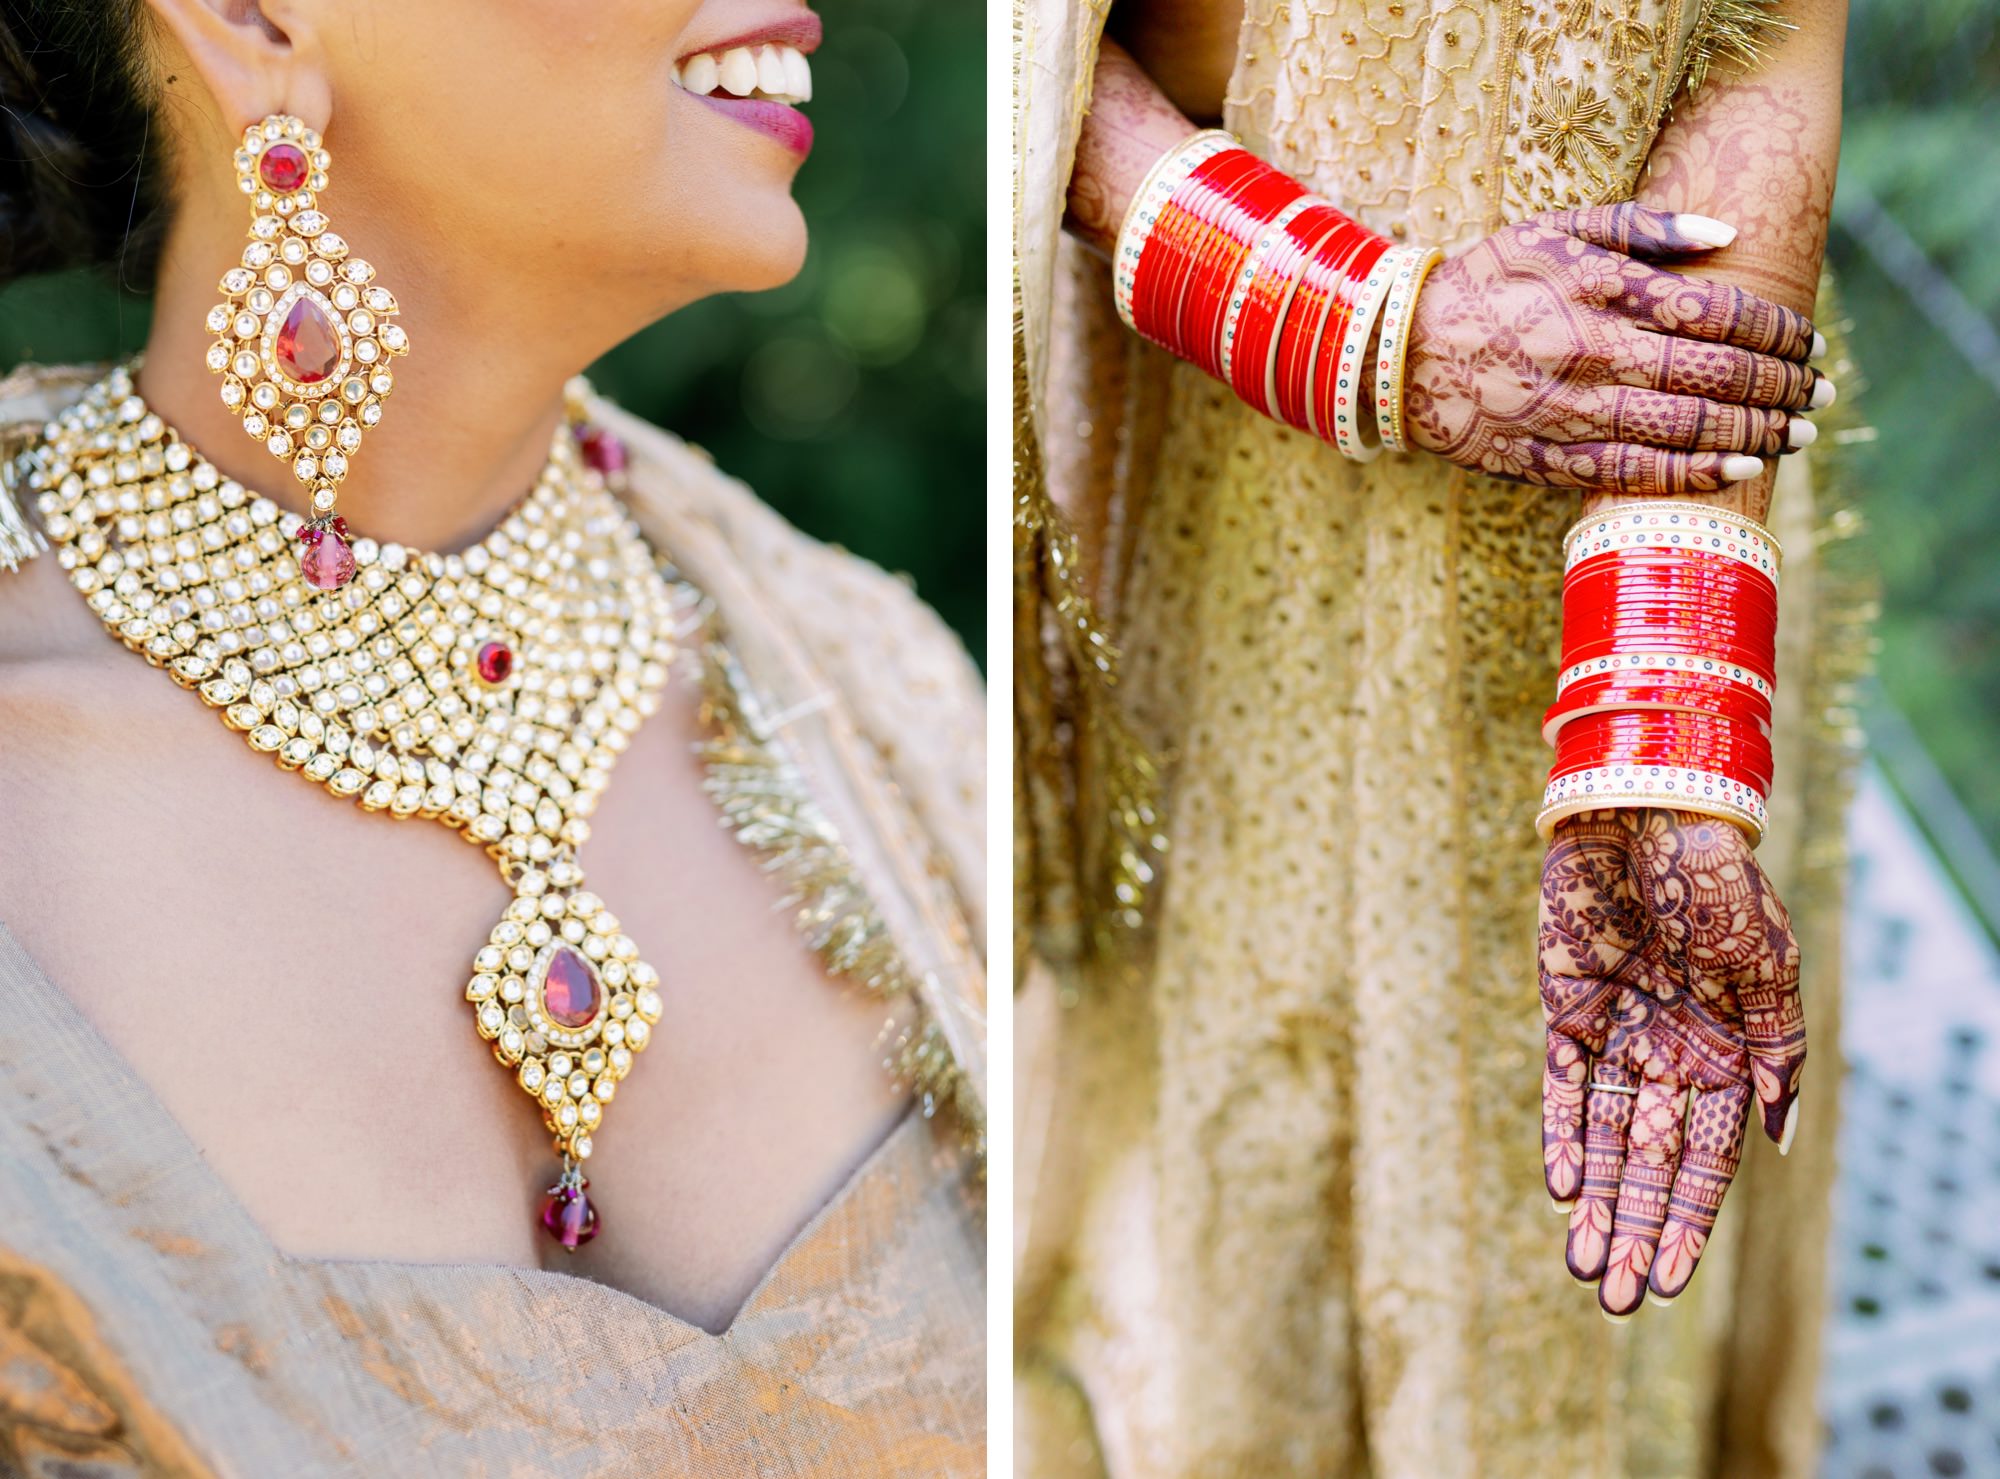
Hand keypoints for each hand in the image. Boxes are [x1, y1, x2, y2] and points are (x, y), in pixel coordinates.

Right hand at [1403, 202, 1829, 495]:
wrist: (1399, 349)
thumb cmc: (1489, 280)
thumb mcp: (1556, 230)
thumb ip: (1642, 227)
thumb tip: (1725, 234)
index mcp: (1597, 289)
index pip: (1714, 310)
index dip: (1774, 329)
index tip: (1807, 339)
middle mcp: (1589, 351)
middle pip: (1712, 373)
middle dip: (1781, 384)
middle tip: (1819, 390)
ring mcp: (1568, 410)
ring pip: (1684, 426)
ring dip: (1755, 431)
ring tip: (1797, 431)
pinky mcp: (1545, 456)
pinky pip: (1632, 471)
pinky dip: (1692, 472)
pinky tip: (1737, 467)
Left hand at [1539, 808, 1804, 1317]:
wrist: (1649, 810)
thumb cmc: (1720, 881)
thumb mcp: (1767, 965)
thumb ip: (1776, 1050)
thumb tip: (1781, 1139)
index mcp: (1725, 1051)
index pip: (1705, 1158)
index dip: (1689, 1220)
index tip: (1673, 1282)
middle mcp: (1669, 1053)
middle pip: (1649, 1164)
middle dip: (1637, 1232)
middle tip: (1619, 1300)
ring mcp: (1614, 1033)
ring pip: (1602, 1138)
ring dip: (1597, 1202)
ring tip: (1587, 1268)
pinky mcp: (1564, 1007)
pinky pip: (1561, 1086)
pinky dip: (1562, 1136)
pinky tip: (1562, 1190)